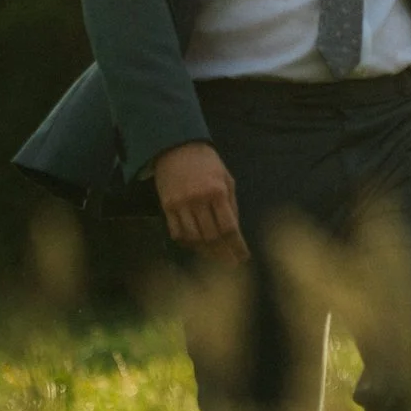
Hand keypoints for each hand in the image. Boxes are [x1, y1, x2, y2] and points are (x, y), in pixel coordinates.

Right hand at [152, 141, 246, 261]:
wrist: (176, 147)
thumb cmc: (207, 163)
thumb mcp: (226, 178)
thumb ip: (231, 204)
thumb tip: (235, 232)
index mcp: (217, 191)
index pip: (229, 227)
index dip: (237, 246)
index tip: (243, 257)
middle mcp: (198, 200)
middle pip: (212, 236)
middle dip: (223, 253)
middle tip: (230, 264)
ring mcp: (180, 204)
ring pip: (194, 237)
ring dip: (206, 251)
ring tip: (215, 258)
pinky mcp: (166, 206)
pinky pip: (176, 232)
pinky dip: (187, 242)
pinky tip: (196, 246)